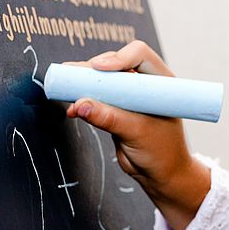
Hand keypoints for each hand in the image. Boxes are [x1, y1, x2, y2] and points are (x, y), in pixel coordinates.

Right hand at [64, 40, 210, 229]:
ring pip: (102, 80)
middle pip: (115, 63)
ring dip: (83, 83)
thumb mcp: (138, 132)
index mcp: (161, 82)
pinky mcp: (114, 109)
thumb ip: (110, 118)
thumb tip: (81, 104)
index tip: (99, 68)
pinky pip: (95, 98)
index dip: (118, 57)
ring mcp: (128, 96)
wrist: (159, 175)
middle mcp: (144, 84)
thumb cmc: (162, 152)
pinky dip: (82, 100)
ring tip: (66, 89)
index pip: (139, 55)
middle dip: (94, 69)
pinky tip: (73, 110)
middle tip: (74, 77)